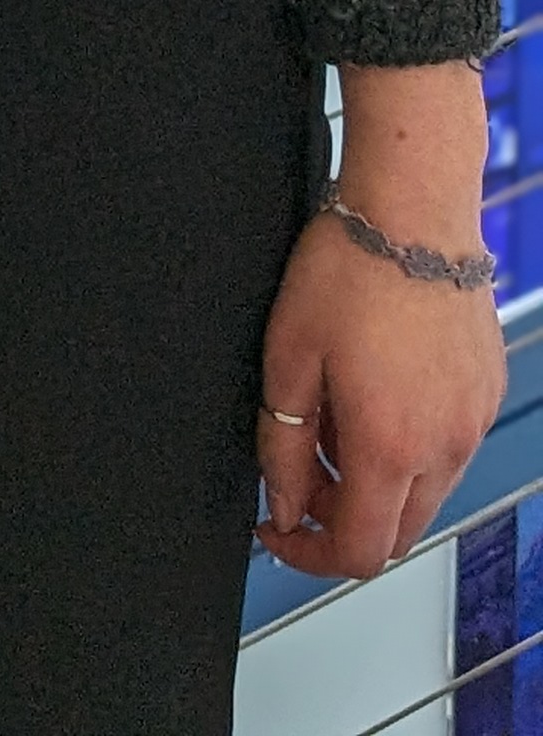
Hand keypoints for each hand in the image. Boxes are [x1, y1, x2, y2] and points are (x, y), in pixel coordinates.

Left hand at [256, 62, 505, 581]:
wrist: (413, 206)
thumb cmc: (346, 268)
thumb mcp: (287, 354)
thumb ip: (282, 443)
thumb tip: (282, 505)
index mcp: (388, 446)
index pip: (356, 550)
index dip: (307, 554)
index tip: (275, 531)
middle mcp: (443, 447)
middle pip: (395, 531)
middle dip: (339, 519)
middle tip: (296, 472)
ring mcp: (472, 422)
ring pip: (424, 494)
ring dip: (375, 484)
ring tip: (333, 416)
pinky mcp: (486, 394)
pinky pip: (447, 449)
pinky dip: (408, 448)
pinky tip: (375, 393)